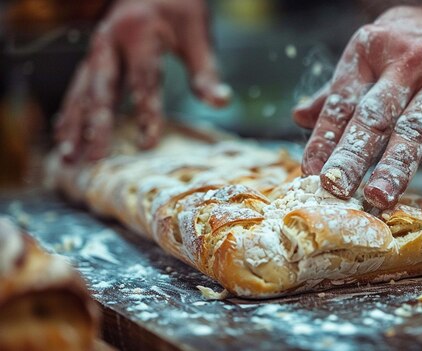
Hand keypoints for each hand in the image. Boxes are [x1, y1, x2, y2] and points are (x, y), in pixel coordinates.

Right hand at [56, 0, 229, 162]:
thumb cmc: (178, 7)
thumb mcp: (196, 32)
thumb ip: (205, 70)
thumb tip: (221, 101)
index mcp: (138, 32)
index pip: (143, 80)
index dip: (146, 114)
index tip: (147, 145)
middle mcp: (110, 40)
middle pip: (102, 89)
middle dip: (96, 125)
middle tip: (93, 158)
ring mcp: (96, 49)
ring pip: (81, 91)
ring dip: (74, 125)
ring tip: (70, 157)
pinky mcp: (92, 57)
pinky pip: (77, 87)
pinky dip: (70, 113)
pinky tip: (64, 137)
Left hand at [294, 3, 421, 207]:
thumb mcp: (376, 51)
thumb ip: (341, 88)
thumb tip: (299, 116)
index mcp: (371, 50)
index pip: (342, 101)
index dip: (323, 139)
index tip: (309, 175)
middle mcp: (406, 61)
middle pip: (374, 116)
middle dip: (351, 155)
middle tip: (334, 189)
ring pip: (417, 126)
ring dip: (396, 164)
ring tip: (379, 197)